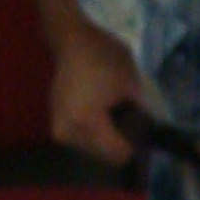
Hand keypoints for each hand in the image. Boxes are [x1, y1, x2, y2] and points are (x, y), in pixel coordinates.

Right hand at [48, 25, 144, 166]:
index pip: (118, 154)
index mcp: (87, 123)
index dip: (135, 146)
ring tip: (114, 118)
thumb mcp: (131, 85)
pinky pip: (81, 141)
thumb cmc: (104, 58)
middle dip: (119, 144)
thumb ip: (139, 116)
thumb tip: (144, 137)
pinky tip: (102, 118)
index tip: (142, 133)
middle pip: (104, 158)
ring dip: (106, 142)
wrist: (72, 41)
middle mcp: (69, 134)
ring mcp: (59, 131)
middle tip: (129, 123)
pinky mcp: (56, 125)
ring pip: (92, 152)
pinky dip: (94, 136)